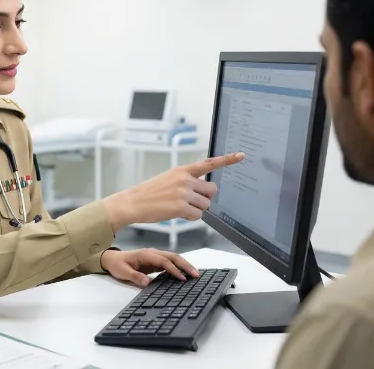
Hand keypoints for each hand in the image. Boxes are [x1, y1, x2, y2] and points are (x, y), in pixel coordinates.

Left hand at [101, 249, 198, 286]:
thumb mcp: (123, 272)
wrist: (112, 259)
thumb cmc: (117, 265)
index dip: (174, 269)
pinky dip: (178, 266)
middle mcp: (152, 253)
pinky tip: (185, 273)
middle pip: (172, 256)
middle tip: (196, 274)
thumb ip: (135, 276)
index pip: (163, 261)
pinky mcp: (155, 261)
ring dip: (184, 264)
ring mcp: (154, 256)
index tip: (182, 278)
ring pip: (173, 258)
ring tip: (194, 274)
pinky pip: (169, 262)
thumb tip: (147, 282)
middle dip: (185, 264)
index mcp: (145, 255)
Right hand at [103, 152, 244, 231]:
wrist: (133, 202)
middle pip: (212, 190)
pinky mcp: (181, 207)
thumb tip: (204, 191)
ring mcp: (183, 193)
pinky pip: (198, 216)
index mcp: (182, 171)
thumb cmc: (149, 193)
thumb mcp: (168, 179)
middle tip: (191, 201)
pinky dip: (189, 218)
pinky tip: (176, 214)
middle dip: (205, 198)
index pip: (209, 163)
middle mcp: (185, 179)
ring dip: (196, 209)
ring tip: (179, 207)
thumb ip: (186, 181)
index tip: (241, 155)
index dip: (227, 160)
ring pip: (206, 205)